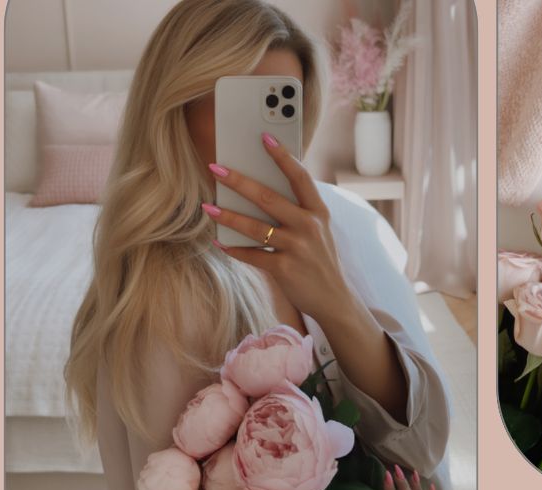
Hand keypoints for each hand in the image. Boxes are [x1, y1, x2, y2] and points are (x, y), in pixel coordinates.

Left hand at [204, 135, 350, 325]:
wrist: (334, 300)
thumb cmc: (319, 260)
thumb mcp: (318, 231)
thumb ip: (298, 211)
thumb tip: (261, 193)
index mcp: (318, 211)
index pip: (299, 176)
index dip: (281, 155)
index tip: (264, 137)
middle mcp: (308, 226)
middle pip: (268, 197)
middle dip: (239, 181)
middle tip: (215, 168)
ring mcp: (296, 248)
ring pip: (255, 227)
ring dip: (228, 215)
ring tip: (207, 206)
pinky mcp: (284, 270)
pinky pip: (252, 256)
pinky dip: (234, 249)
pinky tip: (219, 241)